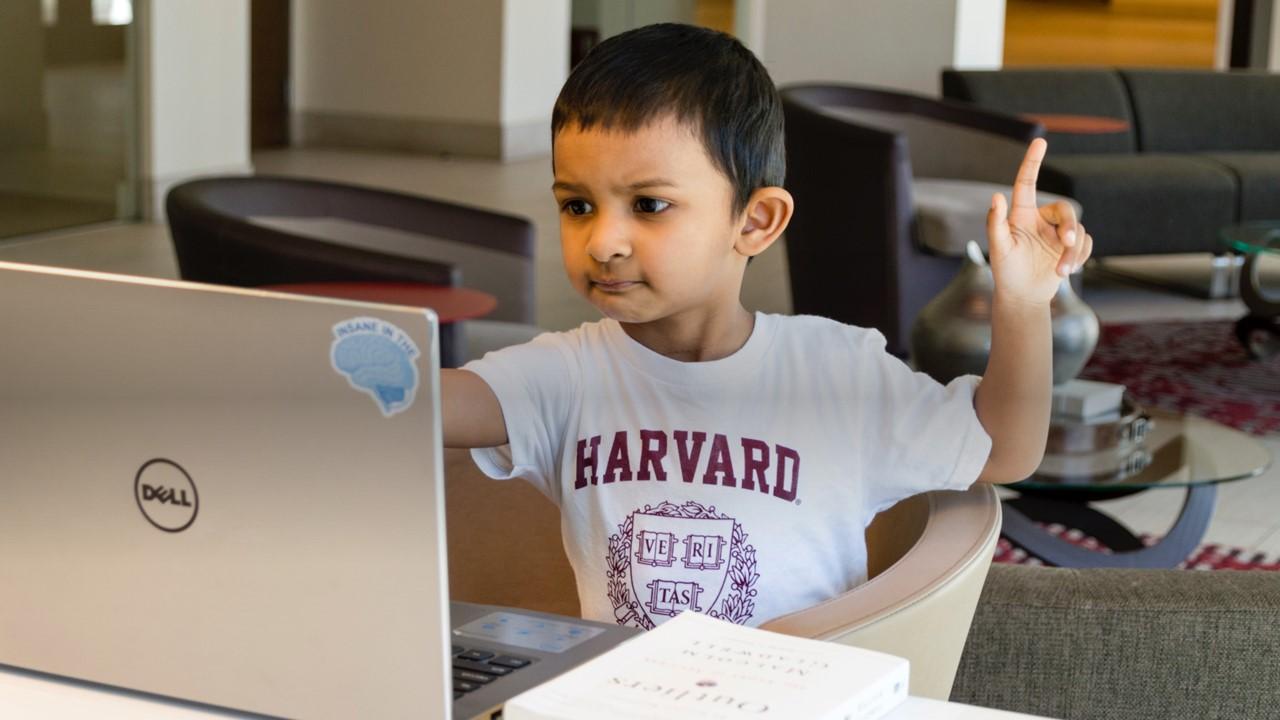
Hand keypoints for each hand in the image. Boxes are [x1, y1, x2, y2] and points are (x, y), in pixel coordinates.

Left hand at [987, 138, 1092, 304]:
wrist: (1023, 296)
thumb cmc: (1006, 271)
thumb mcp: (999, 248)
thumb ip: (996, 223)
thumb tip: (996, 197)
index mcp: (1022, 214)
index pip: (1027, 183)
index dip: (1033, 162)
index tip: (1040, 141)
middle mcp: (1042, 219)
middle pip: (1066, 210)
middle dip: (1070, 228)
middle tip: (1068, 243)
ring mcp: (1058, 233)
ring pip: (1079, 230)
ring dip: (1073, 252)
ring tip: (1062, 271)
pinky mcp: (1071, 246)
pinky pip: (1086, 243)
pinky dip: (1080, 257)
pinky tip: (1067, 270)